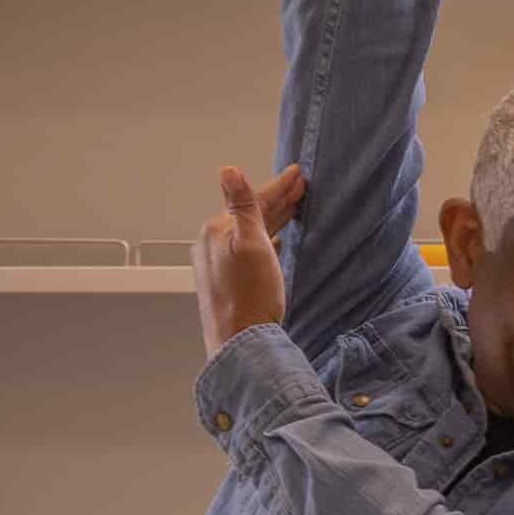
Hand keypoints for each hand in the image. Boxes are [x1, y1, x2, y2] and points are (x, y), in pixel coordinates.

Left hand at [193, 159, 303, 357]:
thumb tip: (227, 170)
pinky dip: (266, 242)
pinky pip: (249, 252)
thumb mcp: (251, 244)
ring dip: (274, 220)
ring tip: (295, 208)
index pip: (252, 201)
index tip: (298, 174)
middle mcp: (212, 245)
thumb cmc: (249, 296)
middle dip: (278, 201)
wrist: (241, 343)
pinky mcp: (226, 283)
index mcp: (216, 231)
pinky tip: (277, 243)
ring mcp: (218, 265)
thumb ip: (243, 206)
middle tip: (301, 186)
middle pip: (250, 216)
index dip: (279, 187)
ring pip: (251, 234)